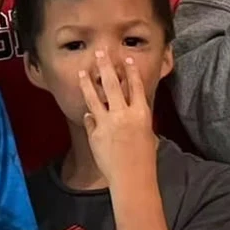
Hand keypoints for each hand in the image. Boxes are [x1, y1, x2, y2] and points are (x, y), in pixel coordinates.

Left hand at [79, 50, 160, 187]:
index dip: (131, 72)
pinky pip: (90, 118)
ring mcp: (107, 123)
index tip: (126, 59)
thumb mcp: (147, 134)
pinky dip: (90, 114)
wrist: (132, 177)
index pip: (136, 86)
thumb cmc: (144, 159)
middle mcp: (123, 114)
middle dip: (106, 66)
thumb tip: (126, 110)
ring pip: (94, 97)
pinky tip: (87, 109)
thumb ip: (135, 119)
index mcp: (141, 113)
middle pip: (112, 84)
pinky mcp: (95, 133)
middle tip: (100, 52)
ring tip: (83, 70)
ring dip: (88, 82)